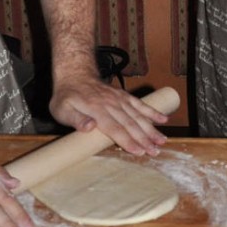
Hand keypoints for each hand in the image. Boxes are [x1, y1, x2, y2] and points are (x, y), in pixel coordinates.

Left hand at [49, 76, 168, 155]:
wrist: (75, 75)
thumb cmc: (67, 96)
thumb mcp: (62, 109)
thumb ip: (75, 119)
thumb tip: (89, 126)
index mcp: (96, 109)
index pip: (115, 128)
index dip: (128, 140)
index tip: (139, 151)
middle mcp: (111, 104)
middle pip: (130, 124)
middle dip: (144, 139)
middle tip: (155, 152)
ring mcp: (119, 99)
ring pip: (138, 115)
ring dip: (151, 129)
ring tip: (162, 141)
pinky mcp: (124, 96)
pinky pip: (140, 104)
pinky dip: (152, 111)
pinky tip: (163, 119)